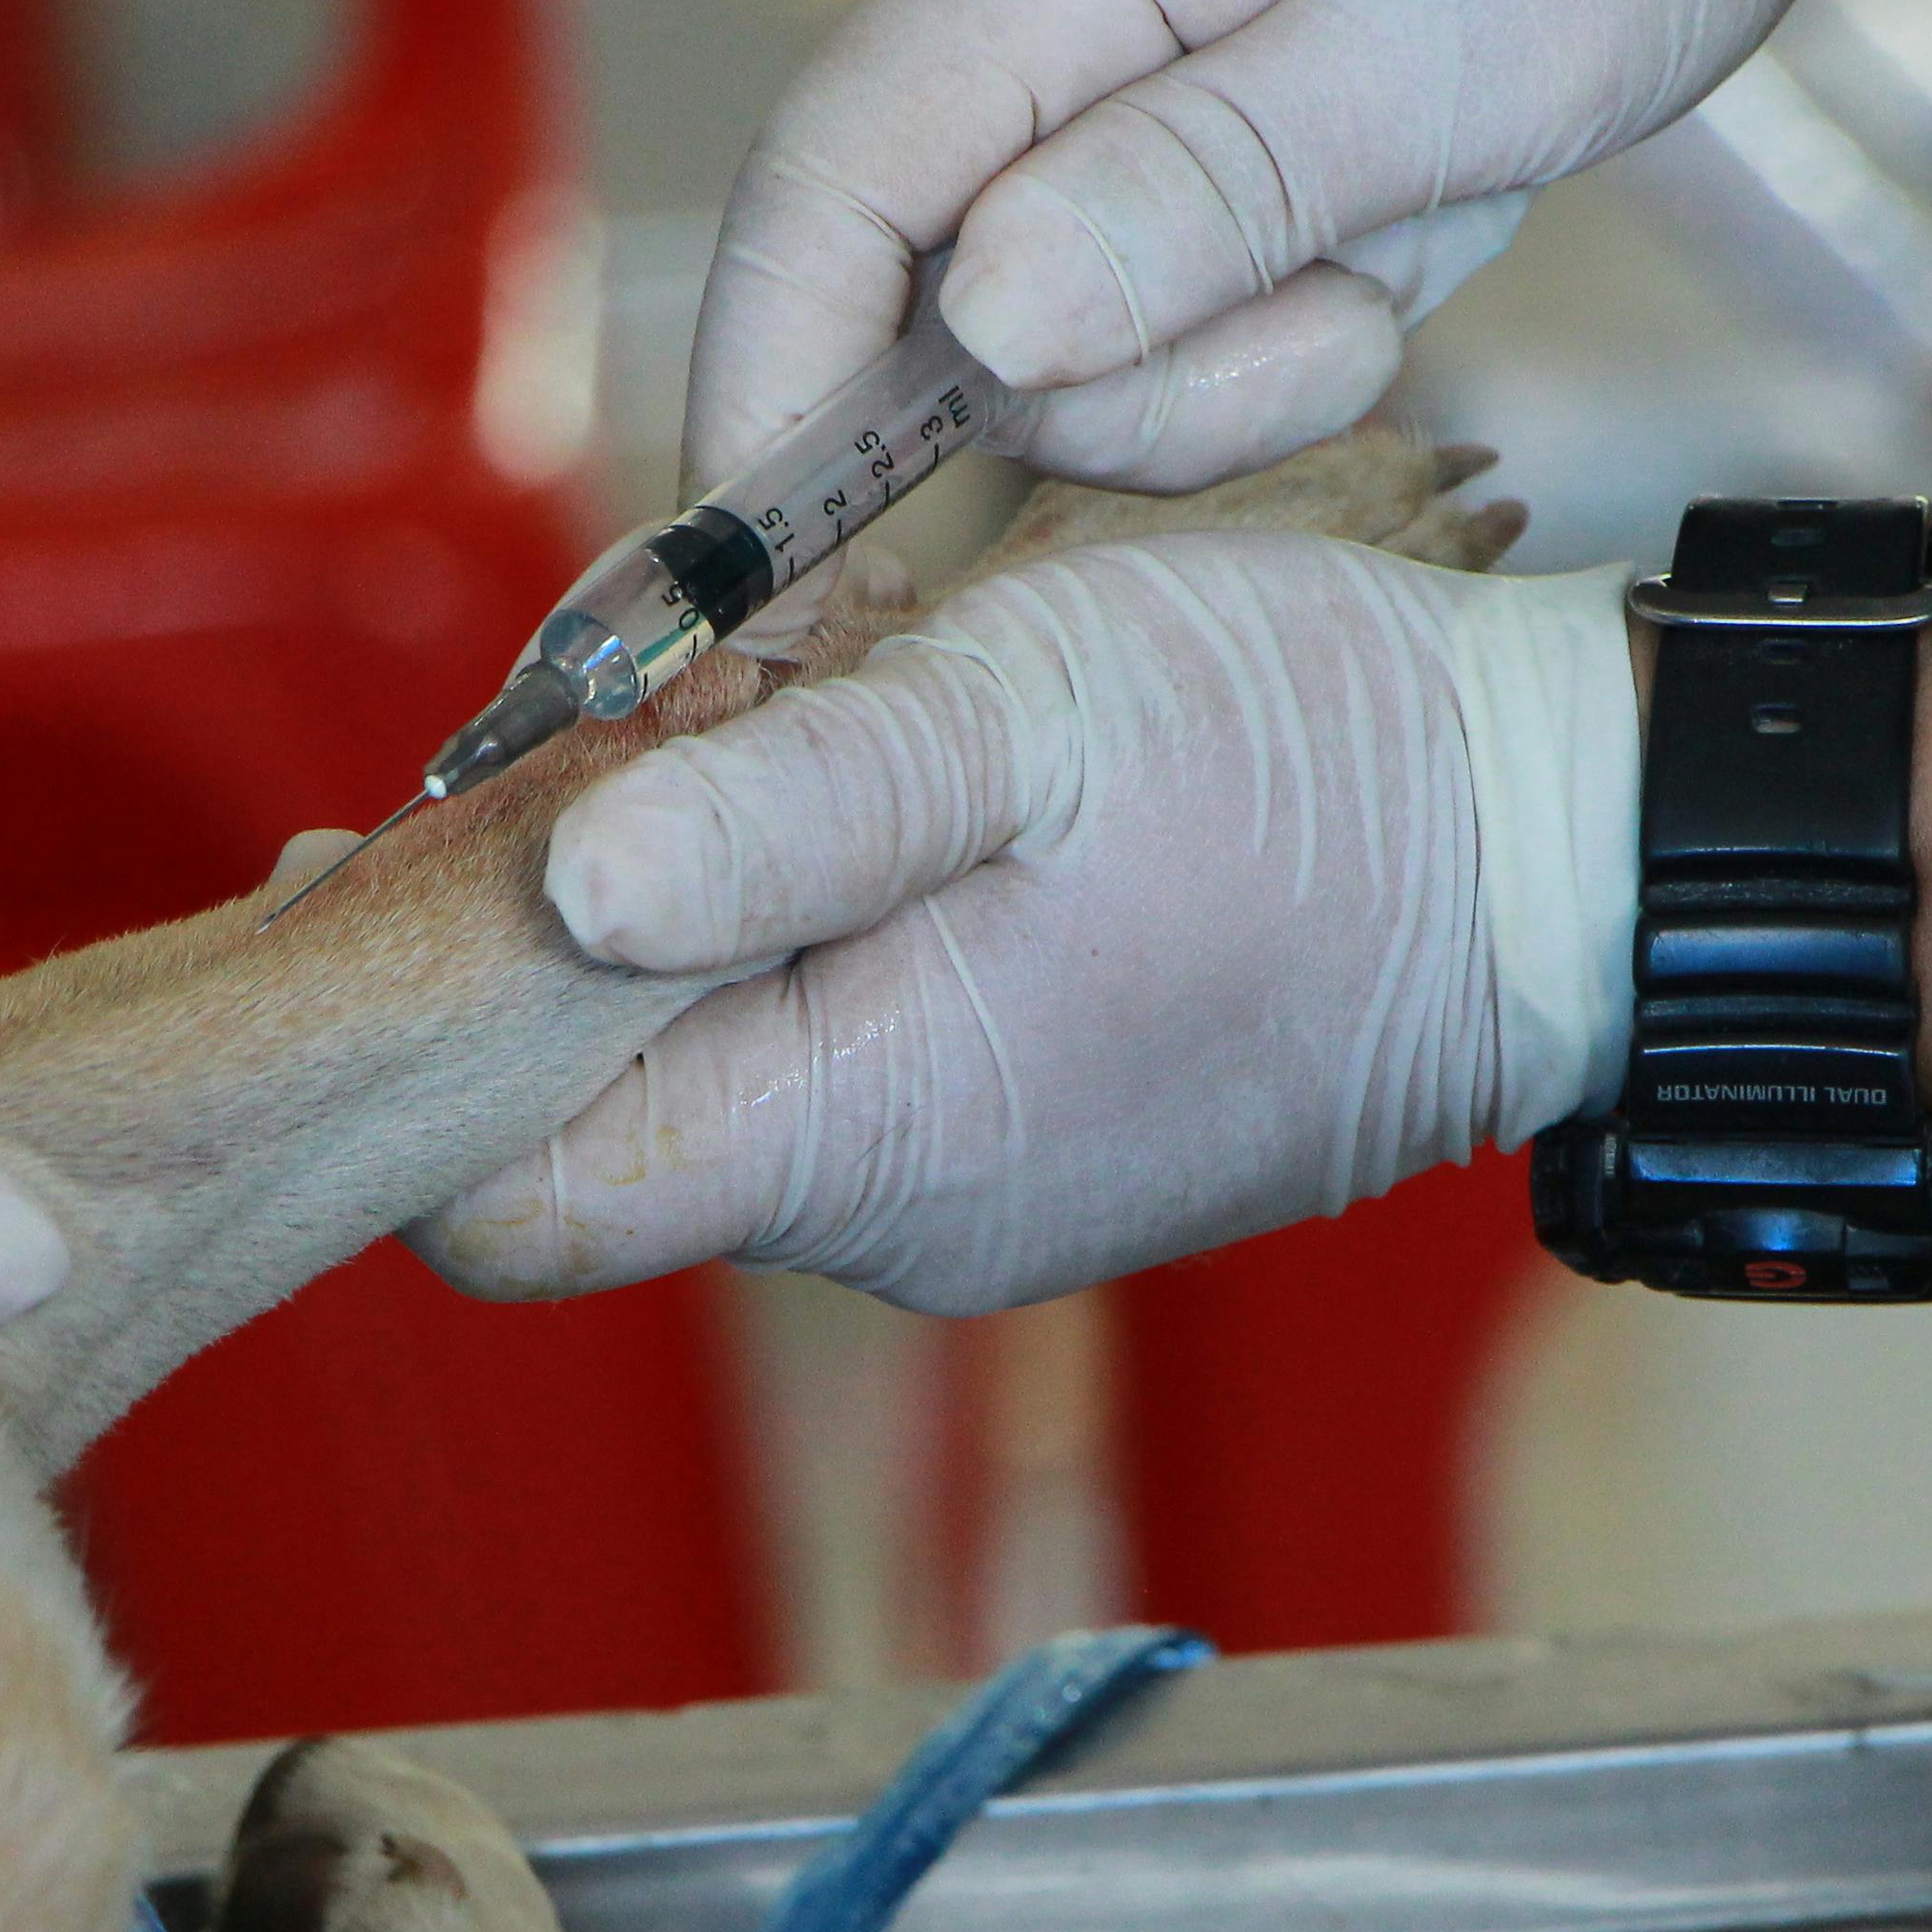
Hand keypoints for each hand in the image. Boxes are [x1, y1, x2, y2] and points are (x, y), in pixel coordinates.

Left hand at [415, 535, 1638, 1316]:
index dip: (403, 1041)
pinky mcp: (1026, 1146)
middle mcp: (890, 1222)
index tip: (365, 862)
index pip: (503, 1201)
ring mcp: (964, 1199)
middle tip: (608, 726)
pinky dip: (812, 933)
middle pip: (596, 1123)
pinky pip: (841, 1060)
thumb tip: (554, 885)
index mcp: (860, 1138)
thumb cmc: (1322, 769)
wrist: (1566, 860)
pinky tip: (886, 793)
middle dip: (559, 929)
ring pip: (720, 1077)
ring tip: (787, 727)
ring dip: (700, 910)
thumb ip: (793, 806)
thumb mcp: (1033, 709)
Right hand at [686, 0, 1931, 496]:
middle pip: (940, 273)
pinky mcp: (1106, 9)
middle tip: (1367, 303)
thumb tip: (988, 329)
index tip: (770, 590)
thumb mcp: (1466, 47)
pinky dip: (1250, 262)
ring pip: (1044, 283)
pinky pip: (1116, 225)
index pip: (827, 183)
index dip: (777, 401)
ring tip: (1408, 202)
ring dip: (1232, 317)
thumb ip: (1212, 193)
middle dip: (1151, 368)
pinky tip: (1379, 177)